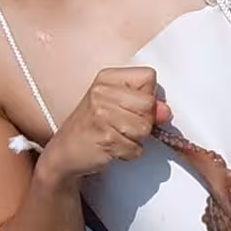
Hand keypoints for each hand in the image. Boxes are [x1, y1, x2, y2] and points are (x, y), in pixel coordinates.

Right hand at [38, 67, 171, 184]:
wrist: (65, 152)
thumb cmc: (93, 127)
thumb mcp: (117, 106)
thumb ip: (145, 105)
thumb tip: (166, 112)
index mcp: (107, 78)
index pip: (149, 77)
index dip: (147, 96)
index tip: (130, 106)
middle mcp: (102, 92)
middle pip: (150, 104)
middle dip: (144, 121)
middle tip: (122, 126)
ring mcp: (102, 115)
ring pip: (145, 128)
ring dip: (135, 140)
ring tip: (116, 137)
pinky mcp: (105, 138)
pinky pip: (136, 148)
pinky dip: (128, 153)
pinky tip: (112, 148)